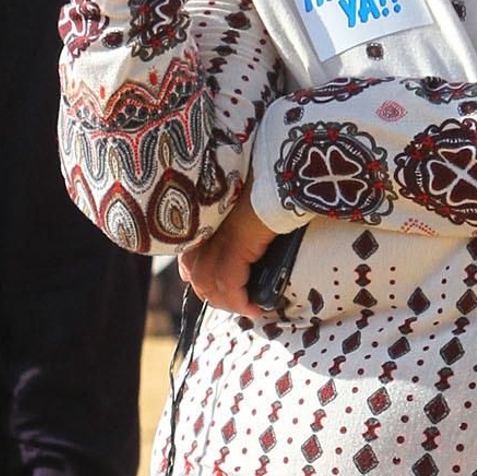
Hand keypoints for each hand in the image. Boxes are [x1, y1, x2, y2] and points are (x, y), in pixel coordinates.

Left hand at [178, 182, 273, 318]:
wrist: (289, 166)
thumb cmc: (276, 178)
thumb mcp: (254, 197)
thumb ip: (246, 214)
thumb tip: (254, 234)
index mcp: (208, 211)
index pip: (187, 250)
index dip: (196, 272)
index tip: (214, 287)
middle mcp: (208, 222)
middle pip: (194, 270)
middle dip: (212, 294)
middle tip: (236, 304)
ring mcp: (219, 231)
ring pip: (206, 280)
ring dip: (226, 301)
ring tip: (247, 309)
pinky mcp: (237, 240)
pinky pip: (229, 281)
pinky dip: (240, 300)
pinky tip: (254, 308)